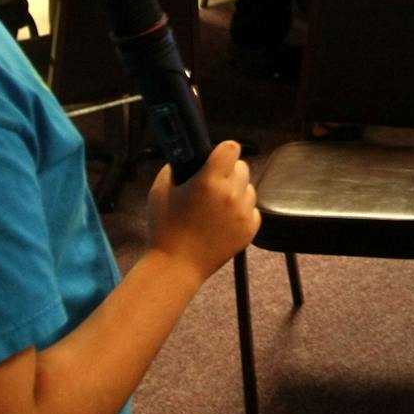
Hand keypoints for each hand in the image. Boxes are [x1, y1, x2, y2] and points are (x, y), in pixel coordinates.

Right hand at [147, 145, 256, 279]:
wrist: (176, 265)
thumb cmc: (164, 228)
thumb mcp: (160, 189)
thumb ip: (177, 167)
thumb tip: (190, 156)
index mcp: (209, 181)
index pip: (231, 148)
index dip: (223, 151)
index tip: (215, 158)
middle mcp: (231, 195)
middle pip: (242, 167)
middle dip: (229, 171)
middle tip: (212, 183)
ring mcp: (243, 213)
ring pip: (249, 188)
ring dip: (237, 191)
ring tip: (216, 205)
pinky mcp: (250, 229)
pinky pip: (253, 209)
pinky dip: (242, 211)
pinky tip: (223, 220)